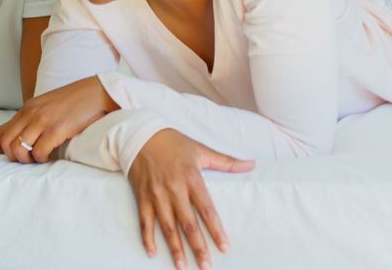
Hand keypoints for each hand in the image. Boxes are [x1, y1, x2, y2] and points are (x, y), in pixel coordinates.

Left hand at [0, 76, 119, 163]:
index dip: (10, 150)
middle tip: (30, 160)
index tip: (23, 155)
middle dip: (16, 158)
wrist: (97, 93)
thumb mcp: (49, 105)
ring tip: (41, 158)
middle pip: (8, 143)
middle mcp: (31, 113)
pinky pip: (39, 152)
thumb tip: (28, 137)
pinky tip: (52, 156)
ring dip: (28, 160)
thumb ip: (36, 117)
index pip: (5, 134)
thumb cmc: (76, 102)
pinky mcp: (56, 129)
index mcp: (28, 108)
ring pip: (20, 150)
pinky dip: (43, 159)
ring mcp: (43, 121)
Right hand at [128, 130, 254, 269]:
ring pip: (167, 228)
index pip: (207, 210)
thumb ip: (227, 162)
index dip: (216, 230)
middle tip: (206, 266)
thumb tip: (251, 164)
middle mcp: (174, 189)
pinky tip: (152, 253)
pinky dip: (147, 238)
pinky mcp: (142, 198)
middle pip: (188, 224)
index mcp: (192, 178)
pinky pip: (145, 222)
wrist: (140, 135)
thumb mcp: (201, 150)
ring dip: (175, 249)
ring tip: (182, 266)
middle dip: (198, 247)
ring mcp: (156, 195)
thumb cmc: (173, 143)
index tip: (224, 247)